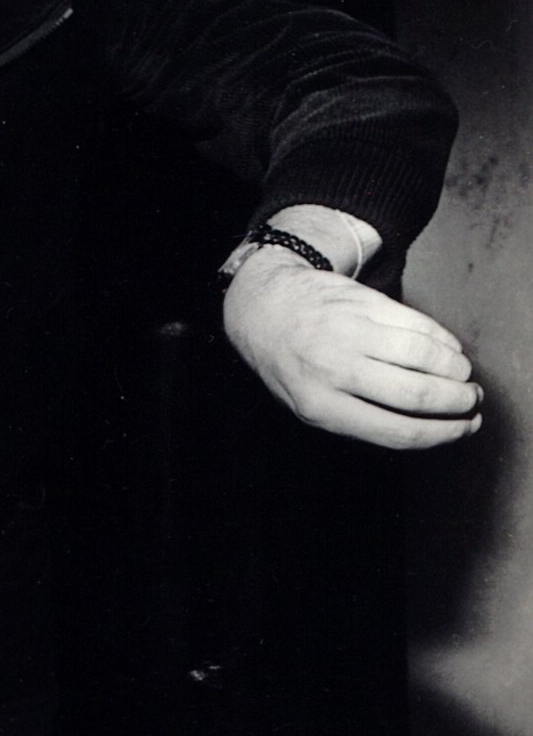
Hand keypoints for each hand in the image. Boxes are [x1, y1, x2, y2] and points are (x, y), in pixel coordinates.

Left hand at [224, 256, 480, 448]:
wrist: (264, 308)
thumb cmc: (292, 365)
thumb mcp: (307, 404)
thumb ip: (358, 418)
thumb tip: (429, 428)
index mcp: (320, 407)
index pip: (396, 431)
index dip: (442, 433)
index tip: (465, 428)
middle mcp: (333, 369)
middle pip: (416, 394)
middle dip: (456, 401)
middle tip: (471, 400)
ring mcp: (348, 331)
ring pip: (423, 354)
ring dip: (455, 369)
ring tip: (462, 375)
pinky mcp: (362, 301)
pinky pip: (417, 323)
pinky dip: (443, 339)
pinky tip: (449, 349)